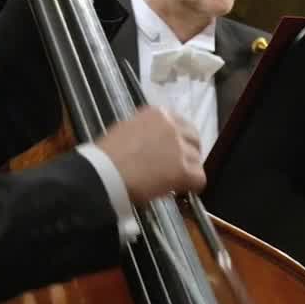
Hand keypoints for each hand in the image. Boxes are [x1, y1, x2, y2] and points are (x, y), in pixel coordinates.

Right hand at [94, 106, 208, 201]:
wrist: (105, 173)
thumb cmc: (107, 154)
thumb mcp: (127, 130)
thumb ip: (147, 131)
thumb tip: (154, 143)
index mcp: (159, 114)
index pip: (181, 124)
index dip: (178, 140)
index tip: (171, 152)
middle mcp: (173, 126)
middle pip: (194, 140)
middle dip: (188, 153)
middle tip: (176, 167)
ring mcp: (180, 148)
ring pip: (196, 161)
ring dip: (187, 171)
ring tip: (170, 181)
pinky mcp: (184, 170)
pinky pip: (199, 179)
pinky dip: (191, 186)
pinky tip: (177, 190)